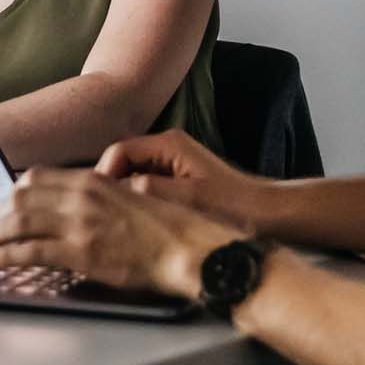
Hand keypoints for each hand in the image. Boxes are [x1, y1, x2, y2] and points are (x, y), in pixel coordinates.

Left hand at [0, 167, 247, 297]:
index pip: (38, 178)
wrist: (188, 249)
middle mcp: (81, 198)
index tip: (6, 204)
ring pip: (18, 223)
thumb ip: (101, 197)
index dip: (15, 193)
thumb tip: (77, 206)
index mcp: (94, 181)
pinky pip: (29, 252)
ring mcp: (78, 225)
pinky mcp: (79, 253)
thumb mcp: (131, 198)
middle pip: (21, 198)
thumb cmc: (167, 229)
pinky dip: (4, 255)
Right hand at [93, 130, 266, 230]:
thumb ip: (146, 190)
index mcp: (168, 144)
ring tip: (118, 220)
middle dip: (109, 185)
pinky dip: (136, 199)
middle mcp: (167, 146)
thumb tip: (111, 191)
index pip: (117, 152)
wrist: (267, 213)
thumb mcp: (186, 199)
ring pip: (131, 173)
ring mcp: (171, 161)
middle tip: (102, 215)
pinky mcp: (176, 176)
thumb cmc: (233, 206)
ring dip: (122, 194)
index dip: (102, 175)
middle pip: (121, 160)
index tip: (97, 204)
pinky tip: (137, 221)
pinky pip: (144, 183)